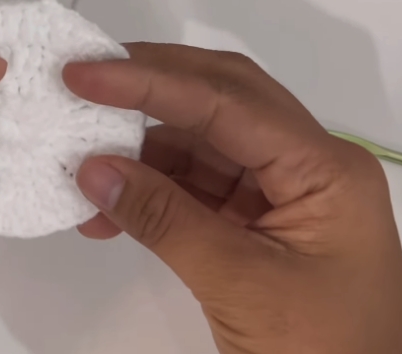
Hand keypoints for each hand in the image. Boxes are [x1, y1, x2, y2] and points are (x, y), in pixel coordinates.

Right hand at [64, 44, 401, 353]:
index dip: (148, 82)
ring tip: (78, 159)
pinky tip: (105, 208)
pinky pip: (194, 186)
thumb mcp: (239, 283)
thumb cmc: (321, 349)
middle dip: (149, 85)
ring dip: (139, 149)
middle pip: (220, 98)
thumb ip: (163, 218)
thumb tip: (90, 168)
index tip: (83, 75)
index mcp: (322, 167)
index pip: (226, 101)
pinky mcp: (256, 223)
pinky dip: (148, 191)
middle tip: (82, 80)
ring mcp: (281, 192)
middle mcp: (305, 164)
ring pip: (201, 142)